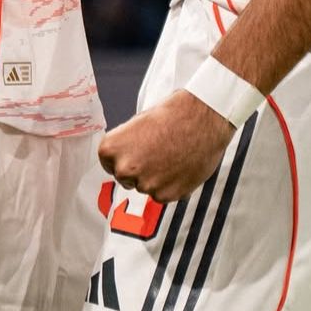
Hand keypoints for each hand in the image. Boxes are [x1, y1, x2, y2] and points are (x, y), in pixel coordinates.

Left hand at [98, 90, 235, 203]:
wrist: (202, 119)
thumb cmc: (173, 114)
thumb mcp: (138, 124)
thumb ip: (127, 146)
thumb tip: (124, 158)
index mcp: (111, 148)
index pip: (108, 162)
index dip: (124, 156)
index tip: (136, 150)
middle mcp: (124, 169)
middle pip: (125, 177)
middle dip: (138, 168)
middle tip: (157, 152)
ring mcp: (144, 184)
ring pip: (145, 186)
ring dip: (155, 177)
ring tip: (172, 156)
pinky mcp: (165, 195)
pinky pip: (162, 194)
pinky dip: (170, 185)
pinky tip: (180, 166)